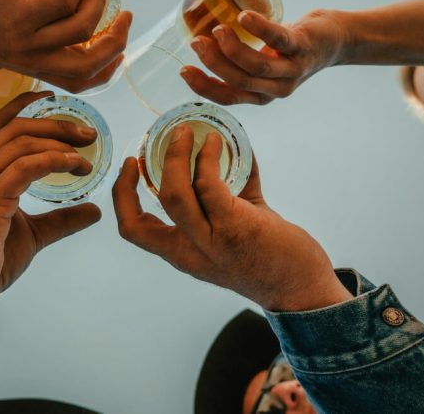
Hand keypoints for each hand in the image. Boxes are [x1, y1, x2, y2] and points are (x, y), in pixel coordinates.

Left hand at [0, 0, 132, 93]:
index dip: (108, 68)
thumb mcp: (4, 34)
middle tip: (125, 14)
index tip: (120, 48)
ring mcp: (29, 39)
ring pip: (84, 26)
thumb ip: (31, 25)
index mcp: (32, 68)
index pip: (82, 81)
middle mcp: (34, 60)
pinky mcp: (23, 14)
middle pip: (92, 61)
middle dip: (116, 39)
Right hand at [0, 92, 101, 307]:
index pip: (1, 124)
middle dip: (55, 123)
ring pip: (20, 143)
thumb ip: (61, 219)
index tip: (54, 99)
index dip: (24, 105)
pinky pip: (23, 168)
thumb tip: (93, 210)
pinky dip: (51, 161)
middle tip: (88, 133)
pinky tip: (72, 165)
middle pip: (16, 128)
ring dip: (58, 142)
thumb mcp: (33, 234)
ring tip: (86, 154)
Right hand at [112, 125, 351, 310]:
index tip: (131, 166)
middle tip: (163, 140)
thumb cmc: (269, 258)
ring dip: (177, 158)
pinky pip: (211, 186)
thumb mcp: (233, 230)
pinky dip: (209, 159)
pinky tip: (216, 143)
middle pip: (142, 214)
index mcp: (181, 253)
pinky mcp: (235, 228)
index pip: (134, 230)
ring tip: (188, 133)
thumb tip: (230, 148)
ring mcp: (210, 242)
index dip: (122, 196)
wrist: (300, 289)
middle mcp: (189, 252)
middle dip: (143, 172)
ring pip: (175, 195)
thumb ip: (228, 193)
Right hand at [180, 9, 348, 104]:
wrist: (336, 40)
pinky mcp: (302, 46)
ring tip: (217, 29)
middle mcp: (277, 88)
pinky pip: (277, 39)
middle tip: (197, 41)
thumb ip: (240, 61)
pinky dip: (259, 29)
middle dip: (213, 63)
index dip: (203, 87)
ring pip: (256, 66)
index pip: (228, 97)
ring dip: (232, 48)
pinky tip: (244, 18)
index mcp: (262, 95)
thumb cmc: (292, 48)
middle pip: (238, 81)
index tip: (184, 70)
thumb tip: (200, 43)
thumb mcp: (264, 62)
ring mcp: (291, 69)